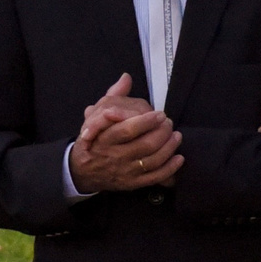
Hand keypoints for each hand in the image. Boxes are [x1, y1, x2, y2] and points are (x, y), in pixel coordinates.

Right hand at [70, 74, 181, 193]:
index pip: (127, 130)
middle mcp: (115, 157)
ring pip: (152, 161)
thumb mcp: (95, 117)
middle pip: (144, 145)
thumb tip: (126, 78)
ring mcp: (125, 172)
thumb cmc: (93, 141)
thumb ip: (112, 97)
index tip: (159, 114)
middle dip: (162, 133)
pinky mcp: (133, 184)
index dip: (146, 121)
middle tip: (169, 123)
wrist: (81, 171)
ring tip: (176, 136)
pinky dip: (170, 168)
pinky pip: (155, 177)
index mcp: (104, 139)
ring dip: (169, 148)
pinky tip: (179, 158)